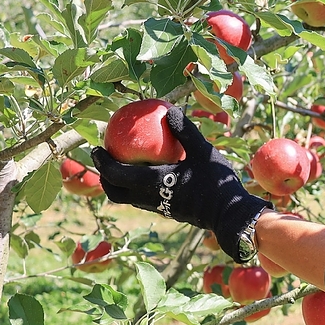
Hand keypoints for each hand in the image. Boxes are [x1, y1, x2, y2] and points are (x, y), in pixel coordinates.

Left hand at [91, 106, 270, 262]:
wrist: (229, 214)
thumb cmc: (216, 182)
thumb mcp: (203, 151)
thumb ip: (185, 131)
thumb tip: (170, 111)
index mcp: (152, 183)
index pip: (115, 174)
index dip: (102, 162)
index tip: (96, 148)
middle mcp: (149, 198)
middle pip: (115, 192)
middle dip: (104, 177)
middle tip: (104, 160)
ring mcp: (158, 208)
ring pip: (128, 199)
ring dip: (119, 184)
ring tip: (123, 167)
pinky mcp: (168, 212)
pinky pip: (143, 201)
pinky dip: (136, 189)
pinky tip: (150, 176)